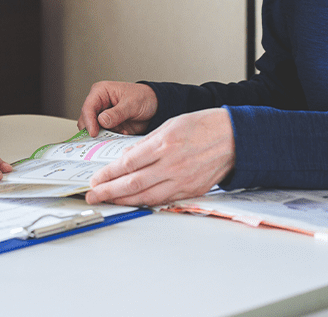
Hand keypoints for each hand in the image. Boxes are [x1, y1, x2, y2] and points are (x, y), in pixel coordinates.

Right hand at [77, 80, 158, 136]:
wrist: (157, 106)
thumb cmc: (144, 97)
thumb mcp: (131, 104)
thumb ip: (117, 113)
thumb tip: (101, 120)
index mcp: (101, 92)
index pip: (88, 107)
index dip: (89, 121)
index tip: (94, 133)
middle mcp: (99, 105)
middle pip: (86, 121)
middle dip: (91, 131)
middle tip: (98, 140)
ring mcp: (104, 118)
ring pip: (94, 131)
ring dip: (101, 138)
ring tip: (111, 140)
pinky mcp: (110, 128)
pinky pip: (104, 137)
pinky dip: (109, 141)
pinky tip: (119, 139)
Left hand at [84, 109, 234, 205]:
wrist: (235, 138)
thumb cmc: (205, 126)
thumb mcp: (170, 124)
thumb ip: (146, 143)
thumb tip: (126, 157)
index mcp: (164, 144)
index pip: (127, 163)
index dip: (108, 174)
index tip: (95, 179)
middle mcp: (171, 164)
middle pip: (132, 183)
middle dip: (108, 191)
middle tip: (92, 195)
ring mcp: (181, 180)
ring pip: (145, 196)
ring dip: (123, 201)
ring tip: (108, 201)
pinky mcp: (190, 190)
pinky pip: (162, 200)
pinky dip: (145, 203)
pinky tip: (133, 203)